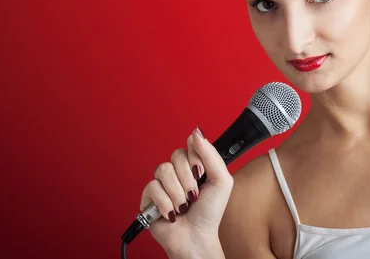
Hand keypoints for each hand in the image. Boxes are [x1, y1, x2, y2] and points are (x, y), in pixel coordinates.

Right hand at [139, 127, 232, 257]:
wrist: (196, 237)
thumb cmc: (210, 213)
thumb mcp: (221, 181)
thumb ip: (211, 154)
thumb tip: (197, 132)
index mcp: (193, 165)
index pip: (190, 144)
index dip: (196, 158)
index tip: (202, 173)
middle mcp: (177, 171)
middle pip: (176, 155)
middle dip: (189, 179)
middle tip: (194, 195)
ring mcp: (162, 183)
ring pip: (163, 170)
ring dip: (178, 193)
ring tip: (183, 206)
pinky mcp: (148, 196)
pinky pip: (152, 186)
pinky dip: (165, 203)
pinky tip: (171, 212)